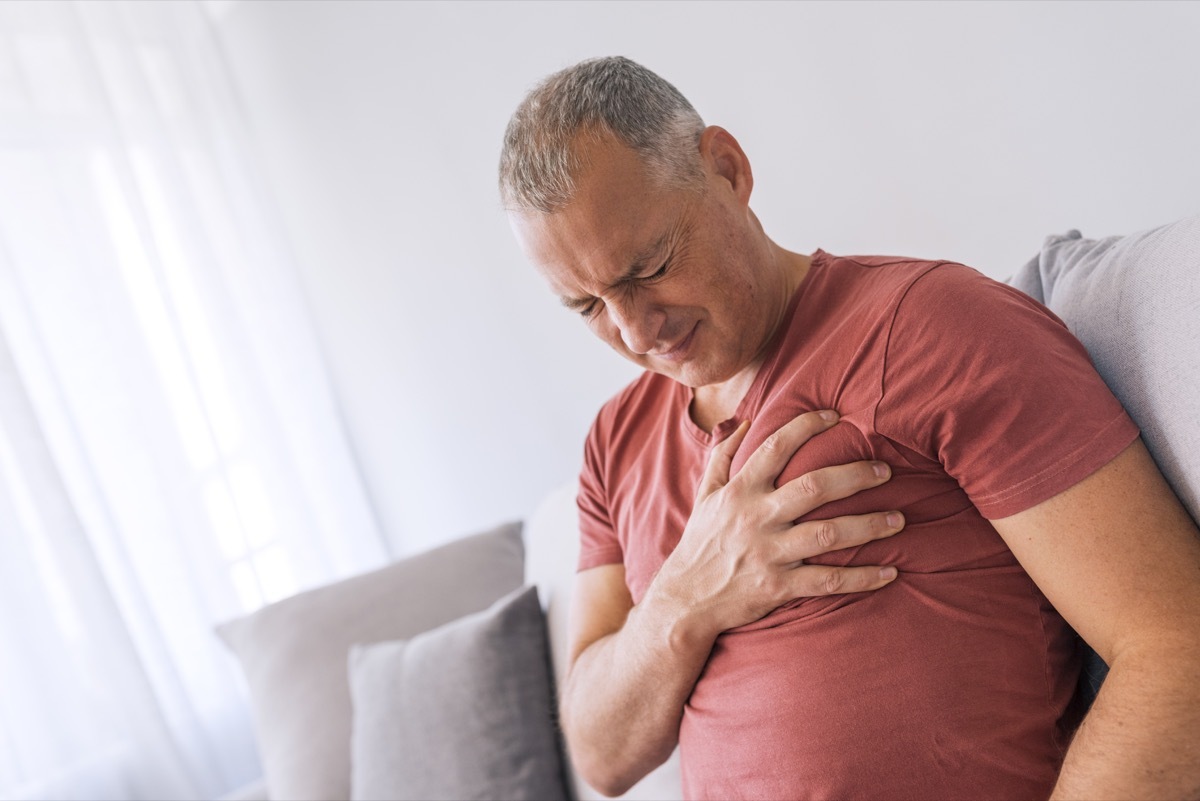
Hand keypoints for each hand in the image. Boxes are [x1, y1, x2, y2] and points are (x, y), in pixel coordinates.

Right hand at [652, 410, 902, 637]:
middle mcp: (756, 517)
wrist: (685, 600)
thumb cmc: (700, 543)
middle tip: (886, 470)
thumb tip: (743, 422)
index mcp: (740, 490)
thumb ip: (723, 456)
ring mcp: (769, 553)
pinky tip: (890, 573)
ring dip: (868, 525)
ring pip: (828, 534)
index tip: (837, 416)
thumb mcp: (704, 495)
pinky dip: (861, 578)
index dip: (807, 426)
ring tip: (899, 519)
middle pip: (814, 487)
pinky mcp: (778, 587)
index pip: (776, 446)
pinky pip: (827, 581)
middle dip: (855, 475)